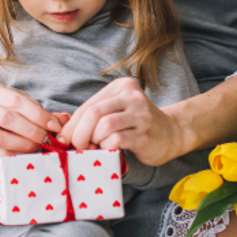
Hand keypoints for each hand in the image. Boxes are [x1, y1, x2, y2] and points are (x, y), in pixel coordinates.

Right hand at [0, 82, 58, 159]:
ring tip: (39, 146)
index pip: (16, 100)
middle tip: (49, 138)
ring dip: (24, 144)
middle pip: (6, 118)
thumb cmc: (6, 105)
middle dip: (32, 130)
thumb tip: (65, 119)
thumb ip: (41, 110)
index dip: (38, 114)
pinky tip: (29, 153)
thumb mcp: (21, 100)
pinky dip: (17, 155)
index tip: (55, 125)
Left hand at [60, 77, 182, 165]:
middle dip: (79, 133)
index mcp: (121, 87)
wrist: (172, 133)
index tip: (64, 139)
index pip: (88, 105)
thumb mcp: (117, 111)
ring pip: (104, 126)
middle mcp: (132, 96)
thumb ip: (94, 116)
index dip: (72, 124)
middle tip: (77, 146)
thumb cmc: (137, 124)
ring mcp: (141, 114)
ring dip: (94, 141)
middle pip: (94, 113)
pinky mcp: (145, 134)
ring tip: (96, 147)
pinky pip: (116, 140)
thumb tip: (64, 133)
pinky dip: (106, 147)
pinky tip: (109, 150)